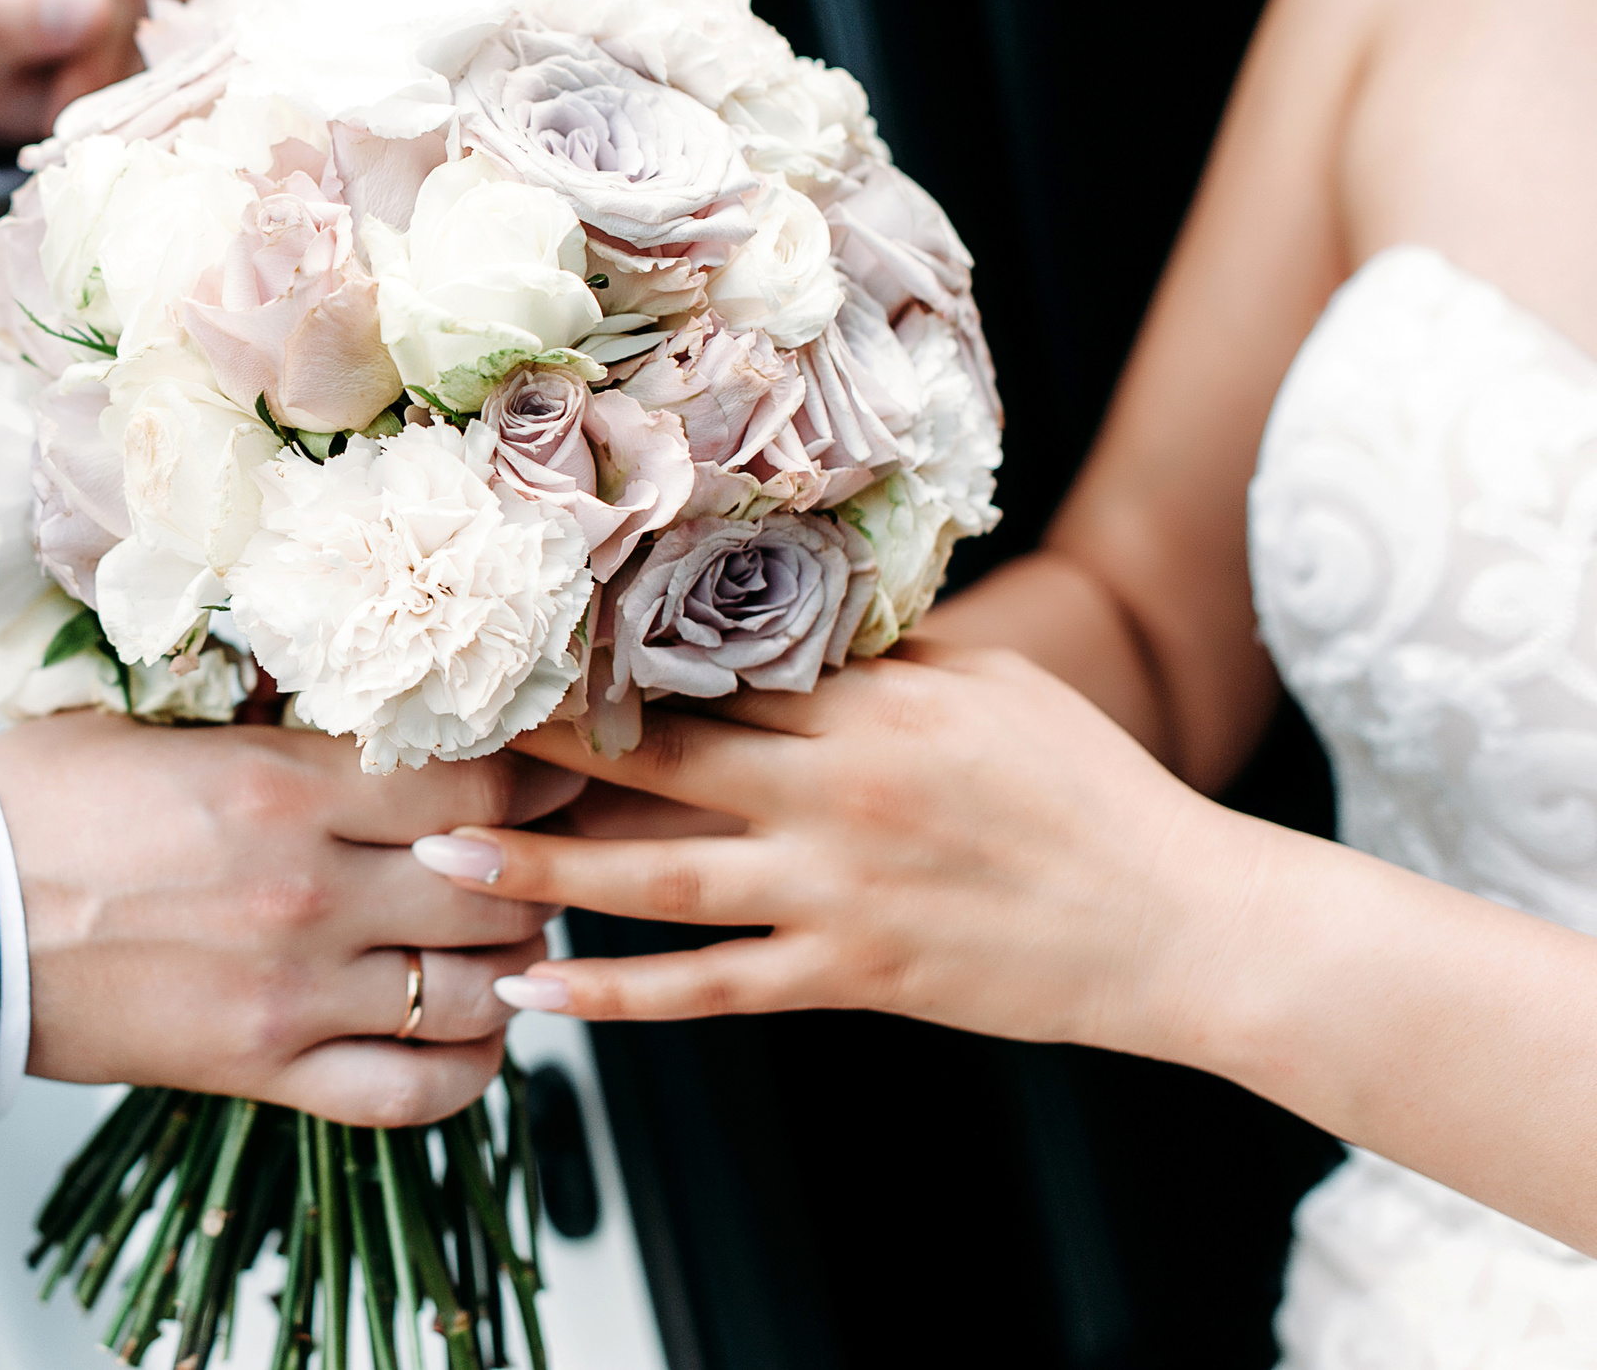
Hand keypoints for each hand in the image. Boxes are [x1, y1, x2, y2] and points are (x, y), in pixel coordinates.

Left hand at [0, 0, 295, 153]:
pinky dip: (237, 33)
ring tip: (143, 74)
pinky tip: (189, 55)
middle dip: (148, 54)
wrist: (24, 49)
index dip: (102, 51)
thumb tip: (86, 4)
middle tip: (112, 99)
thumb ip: (10, 25)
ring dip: (196, 45)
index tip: (73, 102)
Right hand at [0, 713, 581, 1124]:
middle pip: (495, 886)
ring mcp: (293, 989)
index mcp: (283, 785)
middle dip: (534, 870)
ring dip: (507, 964)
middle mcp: (308, 890)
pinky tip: (471, 1034)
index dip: (536, 780)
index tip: (552, 772)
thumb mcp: (162, 724)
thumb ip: (279, 720)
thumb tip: (376, 699)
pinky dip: (465, 1070)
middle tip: (536, 854)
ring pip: (474, 988)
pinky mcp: (263, 1068)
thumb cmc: (40, 804)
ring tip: (500, 938)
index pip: (476, 783)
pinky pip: (413, 1091)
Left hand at [408, 643, 1269, 1055]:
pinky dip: (618, 992)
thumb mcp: (993, 689)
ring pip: (658, 878)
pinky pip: (709, 989)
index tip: (516, 638)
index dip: (607, 657)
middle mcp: (837, 792)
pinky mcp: (849, 975)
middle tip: (433, 731)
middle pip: (658, 760)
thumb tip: (791, 621)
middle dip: (540, 746)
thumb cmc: (1092, 790)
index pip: (712, 669)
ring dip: (542, 868)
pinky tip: (537, 987)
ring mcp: (837, 892)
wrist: (1180, 924)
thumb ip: (884, 660)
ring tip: (438, 857)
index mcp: (872, 707)